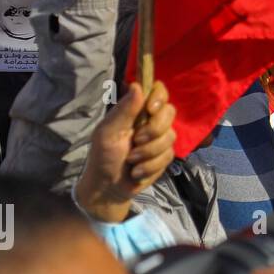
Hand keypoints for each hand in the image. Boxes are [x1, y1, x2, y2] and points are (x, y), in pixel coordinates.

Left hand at [75, 81, 175, 222]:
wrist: (108, 188)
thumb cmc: (103, 156)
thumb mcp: (108, 132)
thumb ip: (124, 110)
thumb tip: (137, 85)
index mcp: (136, 110)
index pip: (158, 91)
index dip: (159, 97)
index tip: (150, 110)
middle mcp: (151, 121)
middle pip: (169, 112)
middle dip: (154, 130)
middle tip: (136, 141)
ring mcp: (160, 139)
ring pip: (170, 137)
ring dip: (148, 153)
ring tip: (132, 161)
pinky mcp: (165, 156)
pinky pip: (168, 156)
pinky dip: (150, 166)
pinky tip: (137, 172)